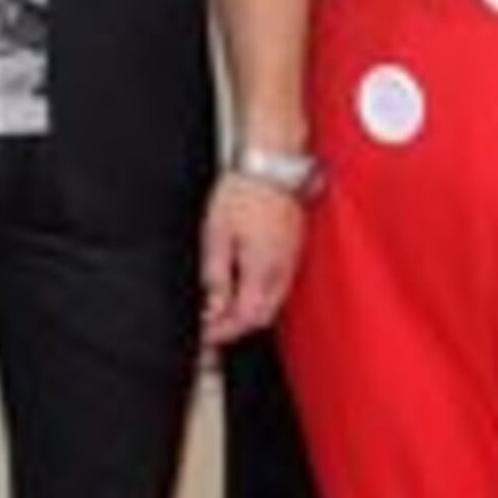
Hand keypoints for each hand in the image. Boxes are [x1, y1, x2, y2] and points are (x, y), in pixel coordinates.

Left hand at [199, 175, 305, 345]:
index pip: (245, 318)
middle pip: (262, 317)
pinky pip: (279, 285)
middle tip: (210, 325)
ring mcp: (291, 260)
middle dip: (235, 327)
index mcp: (263, 269)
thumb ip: (216, 275)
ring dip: (248, 312)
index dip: (222, 332)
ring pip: (273, 303)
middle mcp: (282, 270)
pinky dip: (260, 295)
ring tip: (221, 308)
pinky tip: (243, 286)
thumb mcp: (216, 234)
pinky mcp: (293, 249)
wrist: (272, 164)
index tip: (204, 334)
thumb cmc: (245, 191)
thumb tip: (213, 305)